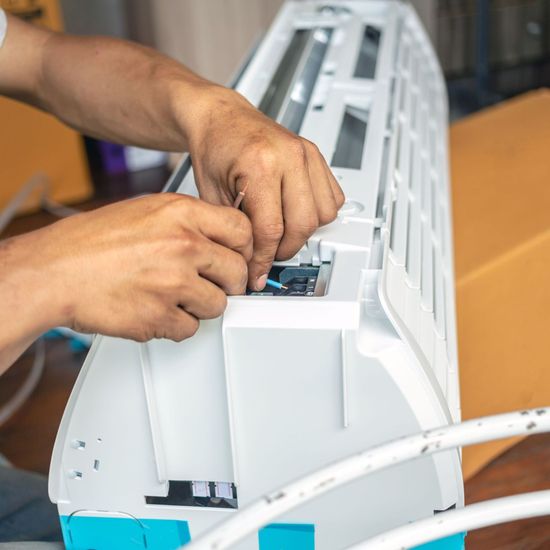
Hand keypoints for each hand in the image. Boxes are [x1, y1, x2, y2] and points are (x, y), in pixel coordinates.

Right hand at [1, 194, 251, 344]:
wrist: (54, 271)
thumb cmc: (93, 242)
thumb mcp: (147, 210)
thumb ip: (188, 222)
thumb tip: (220, 236)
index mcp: (181, 213)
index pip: (243, 230)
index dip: (244, 248)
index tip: (239, 257)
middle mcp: (183, 245)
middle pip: (237, 272)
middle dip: (228, 282)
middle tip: (213, 284)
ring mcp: (174, 283)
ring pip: (219, 305)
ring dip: (201, 305)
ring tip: (174, 296)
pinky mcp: (160, 317)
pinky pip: (191, 328)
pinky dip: (177, 324)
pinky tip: (157, 310)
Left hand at [186, 87, 344, 289]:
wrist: (220, 118)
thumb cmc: (214, 148)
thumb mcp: (212, 195)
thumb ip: (235, 230)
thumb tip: (252, 263)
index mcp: (260, 164)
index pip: (271, 229)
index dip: (263, 259)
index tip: (257, 272)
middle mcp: (290, 156)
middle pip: (302, 225)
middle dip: (284, 250)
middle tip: (268, 256)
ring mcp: (307, 154)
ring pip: (324, 214)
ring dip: (304, 233)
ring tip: (281, 233)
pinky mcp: (316, 156)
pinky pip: (333, 198)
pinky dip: (318, 214)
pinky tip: (295, 214)